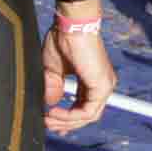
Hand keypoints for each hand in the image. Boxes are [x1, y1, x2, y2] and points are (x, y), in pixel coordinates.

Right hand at [41, 4, 114, 133]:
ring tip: (48, 118)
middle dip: (65, 123)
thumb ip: (53, 88)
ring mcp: (104, 86)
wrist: (71, 27)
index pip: (84, 106)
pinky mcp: (102, 87)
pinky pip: (88, 112)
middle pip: (86, 115)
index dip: (68, 118)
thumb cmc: (63, 40)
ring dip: (66, 121)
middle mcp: (101, 85)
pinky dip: (70, 115)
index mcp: (92, 80)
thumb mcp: (53, 69)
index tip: (52, 121)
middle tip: (47, 123)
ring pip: (88, 116)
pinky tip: (55, 111)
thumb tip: (49, 103)